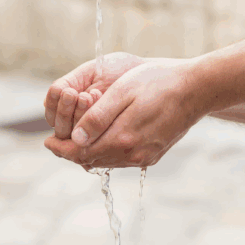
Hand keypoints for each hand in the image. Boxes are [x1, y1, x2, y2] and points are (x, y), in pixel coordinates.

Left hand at [44, 58, 205, 168]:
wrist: (197, 89)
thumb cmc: (159, 83)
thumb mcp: (123, 92)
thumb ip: (97, 117)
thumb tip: (74, 137)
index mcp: (123, 139)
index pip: (81, 152)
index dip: (61, 148)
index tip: (47, 142)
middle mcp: (134, 155)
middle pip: (92, 160)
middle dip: (72, 151)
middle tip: (56, 141)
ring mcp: (145, 157)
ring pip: (107, 161)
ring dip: (90, 153)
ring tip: (77, 140)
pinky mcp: (154, 155)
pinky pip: (123, 159)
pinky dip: (108, 152)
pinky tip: (104, 140)